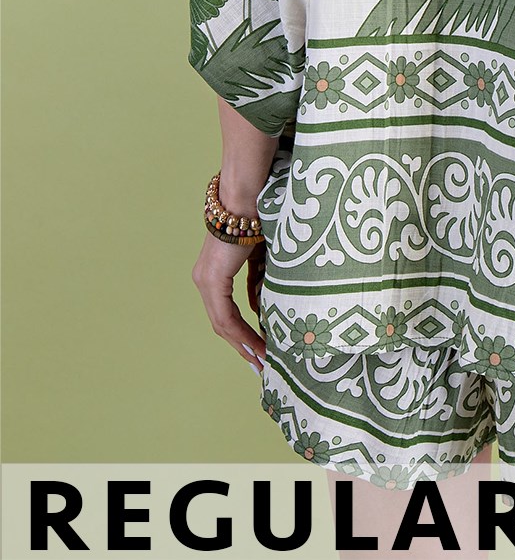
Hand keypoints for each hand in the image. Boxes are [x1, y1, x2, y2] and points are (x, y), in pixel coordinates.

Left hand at [192, 231, 267, 372]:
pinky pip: (225, 316)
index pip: (223, 314)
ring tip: (261, 359)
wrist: (245, 200)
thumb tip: (258, 306)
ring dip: (243, 343)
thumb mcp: (258, 258)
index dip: (240, 334)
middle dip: (241, 346)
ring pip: (222, 324)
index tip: (257, 350)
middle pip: (221, 324)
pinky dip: (241, 332)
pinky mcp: (212, 280)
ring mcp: (206, 281)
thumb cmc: (255, 221)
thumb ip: (256, 281)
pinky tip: (256, 345)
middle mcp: (203, 280)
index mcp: (212, 274)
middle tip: (259, 364)